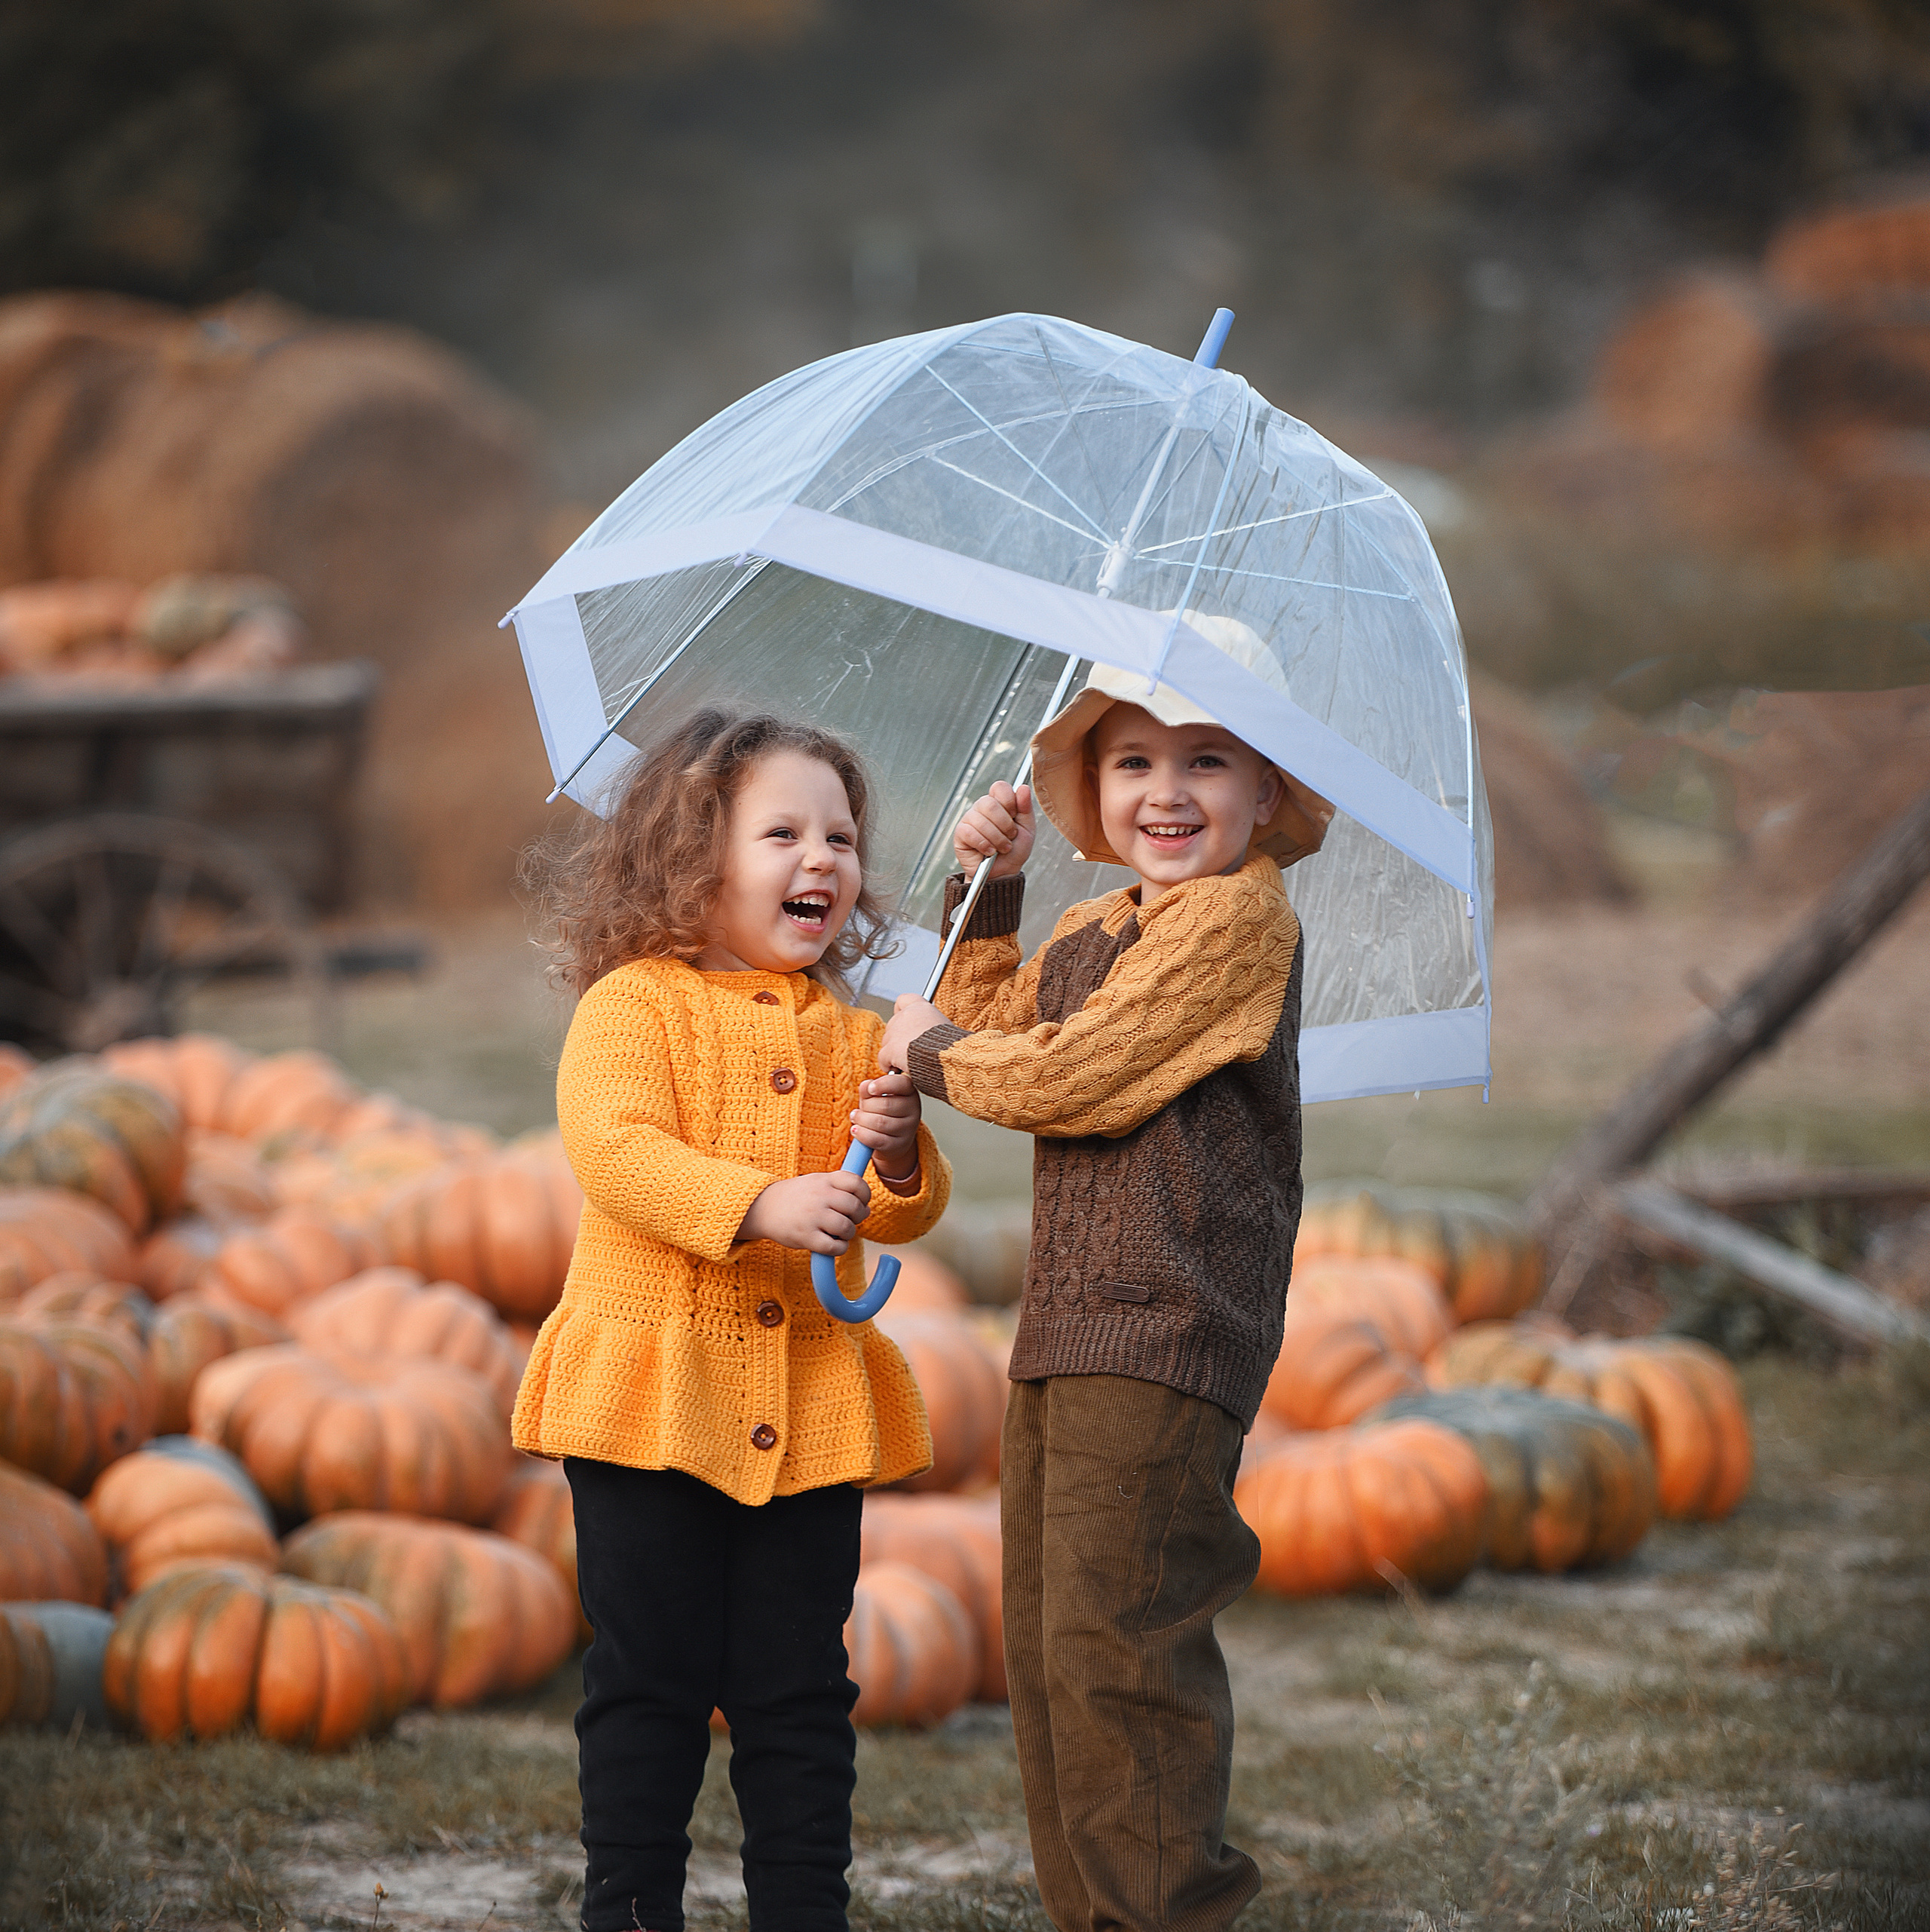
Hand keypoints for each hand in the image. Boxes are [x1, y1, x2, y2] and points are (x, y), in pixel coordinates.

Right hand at [736, 1171, 870, 1253]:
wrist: (762, 1208)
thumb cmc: (795, 1197)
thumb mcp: (815, 1182)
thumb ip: (840, 1189)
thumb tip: (867, 1209)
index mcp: (824, 1180)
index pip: (857, 1183)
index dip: (865, 1195)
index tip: (861, 1202)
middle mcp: (819, 1196)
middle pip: (855, 1206)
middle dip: (858, 1217)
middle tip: (850, 1220)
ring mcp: (812, 1216)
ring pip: (847, 1228)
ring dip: (848, 1234)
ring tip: (839, 1233)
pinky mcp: (806, 1237)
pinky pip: (835, 1247)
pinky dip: (839, 1248)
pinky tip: (832, 1244)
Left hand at [851, 1069, 920, 1185]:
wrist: (891, 1138)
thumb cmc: (882, 1112)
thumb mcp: (875, 1096)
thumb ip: (868, 1089)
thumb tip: (865, 1086)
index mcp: (909, 1091)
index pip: (902, 1083)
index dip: (883, 1084)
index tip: (870, 1088)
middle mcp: (913, 1109)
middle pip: (886, 1104)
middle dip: (866, 1106)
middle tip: (859, 1109)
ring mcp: (908, 1129)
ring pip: (880, 1123)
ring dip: (861, 1120)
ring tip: (856, 1118)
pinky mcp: (899, 1145)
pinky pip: (877, 1140)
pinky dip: (862, 1134)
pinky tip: (856, 1129)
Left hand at [879, 993, 947, 1075]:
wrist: (949, 1057)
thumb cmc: (952, 1047)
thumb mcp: (946, 1029)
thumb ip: (931, 1027)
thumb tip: (927, 1036)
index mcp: (921, 1008)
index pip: (903, 1000)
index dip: (901, 1012)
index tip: (906, 1024)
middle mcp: (906, 1015)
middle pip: (893, 1025)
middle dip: (899, 1039)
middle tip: (912, 1051)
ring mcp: (896, 1031)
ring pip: (887, 1043)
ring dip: (895, 1054)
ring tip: (911, 1061)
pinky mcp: (890, 1049)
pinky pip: (883, 1059)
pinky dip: (889, 1066)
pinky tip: (901, 1070)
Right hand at [954, 780, 1033, 879]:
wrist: (1003, 873)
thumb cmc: (1014, 851)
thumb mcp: (1027, 829)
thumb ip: (1025, 808)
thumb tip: (1023, 787)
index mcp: (999, 803)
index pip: (999, 787)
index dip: (1009, 801)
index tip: (1015, 816)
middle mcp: (982, 808)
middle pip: (989, 803)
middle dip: (1005, 825)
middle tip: (1010, 836)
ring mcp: (969, 819)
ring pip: (981, 820)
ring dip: (997, 838)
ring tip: (1002, 848)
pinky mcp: (960, 834)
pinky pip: (970, 833)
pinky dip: (984, 844)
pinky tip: (989, 851)